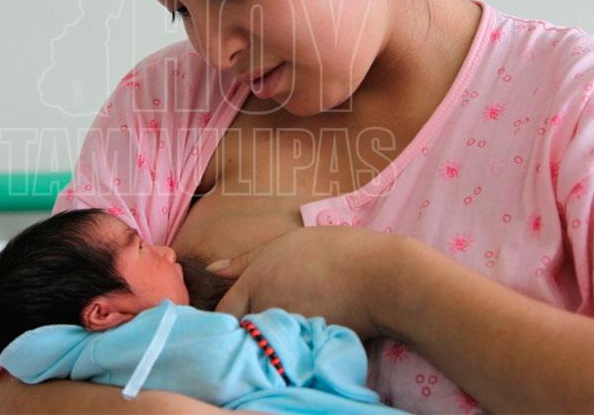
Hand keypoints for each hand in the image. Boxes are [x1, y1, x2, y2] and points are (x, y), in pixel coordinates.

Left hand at [209, 226, 404, 338]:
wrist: (381, 278)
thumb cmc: (337, 251)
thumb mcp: (288, 243)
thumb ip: (246, 259)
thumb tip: (211, 269)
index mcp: (255, 280)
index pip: (224, 311)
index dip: (229, 315)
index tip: (238, 314)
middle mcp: (264, 307)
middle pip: (242, 329)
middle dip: (248, 328)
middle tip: (268, 317)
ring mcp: (285, 329)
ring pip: (265, 341)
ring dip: (270, 337)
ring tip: (291, 322)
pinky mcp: (306, 346)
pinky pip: (288, 351)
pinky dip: (291, 347)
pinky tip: (307, 333)